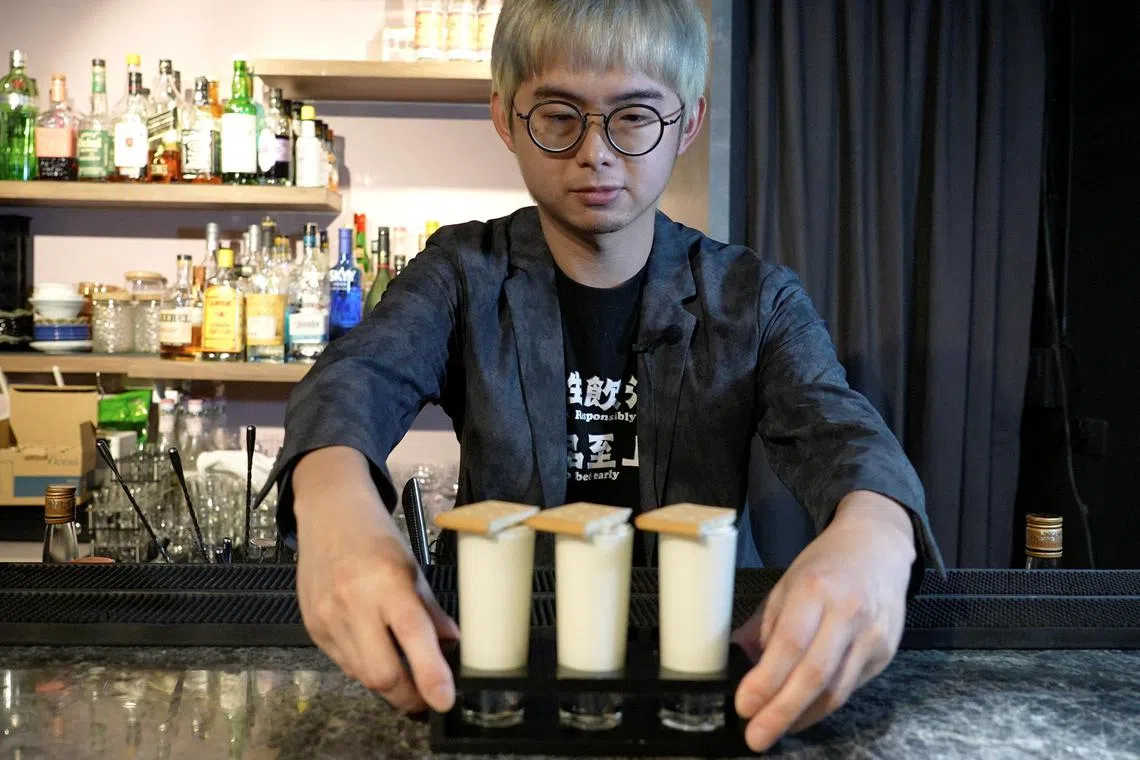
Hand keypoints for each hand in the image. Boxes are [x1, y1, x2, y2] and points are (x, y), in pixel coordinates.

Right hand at [293, 447, 459, 713]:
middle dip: (407, 695)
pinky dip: (365, 666)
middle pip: (381, 673)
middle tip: (427, 697)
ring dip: (387, 683)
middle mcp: (354, 602)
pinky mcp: (312, 628)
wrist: (327, 514)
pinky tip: (376, 651)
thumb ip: (430, 609)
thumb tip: (453, 644)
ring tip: (405, 673)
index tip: (444, 700)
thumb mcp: (412, 565)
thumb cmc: (375, 537)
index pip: (412, 635)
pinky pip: (344, 663)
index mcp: (387, 581)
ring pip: (362, 675)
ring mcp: (328, 618)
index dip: (430, 674)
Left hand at [732, 492, 915, 751]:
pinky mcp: (885, 652)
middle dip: (782, 712)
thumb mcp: (786, 583)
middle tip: (756, 736)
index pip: (790, 643)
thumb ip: (764, 625)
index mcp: (816, 589)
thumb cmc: (826, 565)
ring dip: (802, 716)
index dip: (766, 680)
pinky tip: (802, 713)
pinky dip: (823, 706)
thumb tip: (738, 662)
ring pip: (837, 690)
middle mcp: (848, 613)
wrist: (878, 547)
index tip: (744, 705)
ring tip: (774, 729)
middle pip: (815, 674)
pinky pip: (851, 689)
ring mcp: (872, 635)